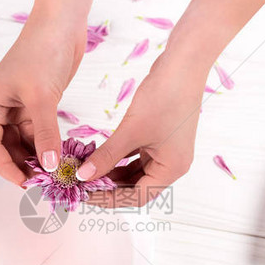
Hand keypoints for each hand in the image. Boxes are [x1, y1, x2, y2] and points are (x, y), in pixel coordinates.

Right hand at [0, 18, 84, 185]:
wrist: (63, 23)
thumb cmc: (44, 52)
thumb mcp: (43, 97)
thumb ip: (45, 134)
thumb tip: (49, 165)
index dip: (4, 166)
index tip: (23, 182)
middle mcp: (2, 105)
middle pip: (6, 145)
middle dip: (21, 163)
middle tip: (42, 182)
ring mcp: (20, 104)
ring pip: (24, 140)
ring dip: (36, 155)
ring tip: (53, 172)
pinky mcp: (39, 101)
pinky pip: (39, 130)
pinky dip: (47, 143)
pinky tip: (59, 155)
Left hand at [82, 51, 207, 206]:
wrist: (183, 64)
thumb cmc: (164, 97)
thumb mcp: (131, 130)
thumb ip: (106, 156)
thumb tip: (84, 176)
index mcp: (171, 169)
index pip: (137, 197)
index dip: (109, 199)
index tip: (84, 195)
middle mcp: (171, 164)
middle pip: (136, 187)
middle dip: (109, 187)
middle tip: (81, 184)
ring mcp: (165, 151)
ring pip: (134, 172)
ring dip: (112, 173)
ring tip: (86, 171)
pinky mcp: (159, 137)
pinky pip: (135, 156)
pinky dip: (118, 158)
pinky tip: (98, 156)